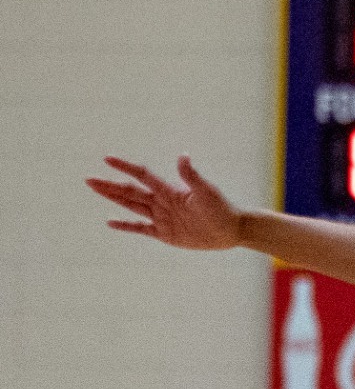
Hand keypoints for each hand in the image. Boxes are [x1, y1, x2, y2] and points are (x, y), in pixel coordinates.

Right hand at [87, 156, 243, 249]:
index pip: (143, 176)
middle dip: (110, 185)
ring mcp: (161, 217)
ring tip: (96, 189)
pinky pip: (140, 228)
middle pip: (131, 191)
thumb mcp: (206, 192)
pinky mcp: (164, 233)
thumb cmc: (222, 209)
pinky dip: (126, 225)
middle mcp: (162, 202)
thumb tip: (183, 155)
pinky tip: (110, 221)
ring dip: (114, 198)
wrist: (231, 230)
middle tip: (89, 179)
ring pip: (132, 206)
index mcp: (170, 190)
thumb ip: (192, 176)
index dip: (125, 167)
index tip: (107, 159)